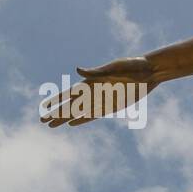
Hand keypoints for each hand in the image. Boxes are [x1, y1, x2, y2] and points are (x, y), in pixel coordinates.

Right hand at [40, 57, 158, 127]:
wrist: (150, 71)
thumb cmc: (132, 66)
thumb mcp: (115, 67)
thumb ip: (96, 72)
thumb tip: (77, 70)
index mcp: (91, 81)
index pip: (69, 93)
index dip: (57, 100)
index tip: (45, 106)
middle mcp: (94, 92)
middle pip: (71, 106)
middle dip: (57, 113)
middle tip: (42, 121)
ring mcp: (102, 100)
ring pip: (79, 113)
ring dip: (65, 119)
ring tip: (52, 125)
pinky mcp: (113, 106)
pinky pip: (94, 116)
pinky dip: (82, 120)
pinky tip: (71, 123)